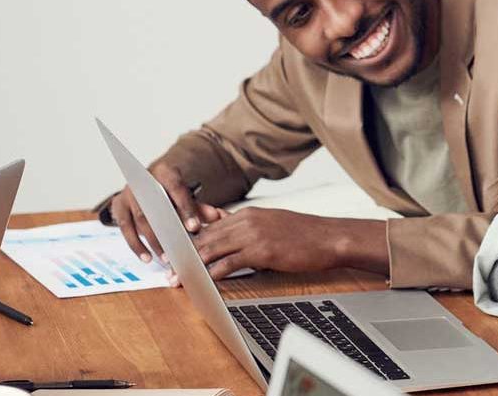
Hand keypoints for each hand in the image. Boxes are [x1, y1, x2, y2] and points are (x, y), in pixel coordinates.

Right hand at [109, 161, 222, 262]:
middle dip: (168, 231)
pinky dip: (136, 245)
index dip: (186, 209)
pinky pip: (125, 229)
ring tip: (165, 257)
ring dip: (153, 241)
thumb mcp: (187, 196)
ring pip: (139, 220)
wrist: (150, 183)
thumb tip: (216, 216)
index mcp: (164, 172)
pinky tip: (147, 257)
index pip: (177, 189)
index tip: (194, 228)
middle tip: (180, 249)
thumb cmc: (171, 192)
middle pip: (155, 207)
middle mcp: (143, 180)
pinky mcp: (118, 207)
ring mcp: (128, 193)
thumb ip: (199, 207)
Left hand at [192, 208, 386, 279]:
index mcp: (247, 213)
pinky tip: (202, 282)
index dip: (189, 241)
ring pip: (212, 249)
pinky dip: (212, 273)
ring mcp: (253, 234)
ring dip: (192, 266)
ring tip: (177, 279)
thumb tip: (226, 230)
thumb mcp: (271, 223)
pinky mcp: (261, 251)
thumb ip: (246, 226)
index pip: (209, 227)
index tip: (174, 253)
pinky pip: (229, 263)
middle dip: (183, 255)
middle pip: (205, 237)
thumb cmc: (303, 234)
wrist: (329, 238)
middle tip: (168, 269)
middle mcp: (246, 220)